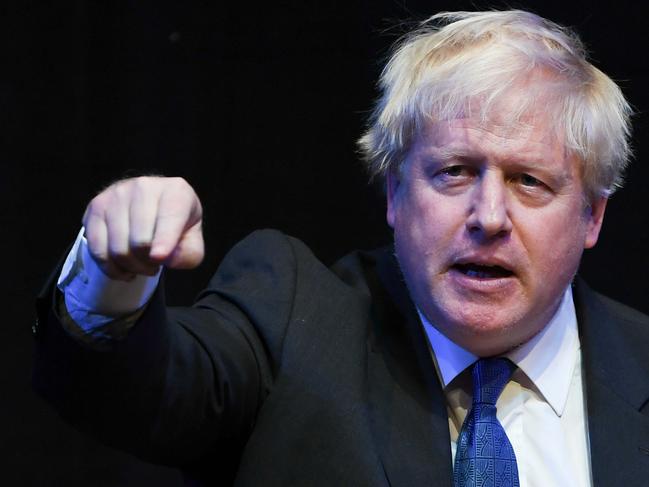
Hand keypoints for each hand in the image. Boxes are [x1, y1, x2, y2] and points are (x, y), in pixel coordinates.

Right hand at [82, 176, 203, 279]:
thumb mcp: (193, 240)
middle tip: (154, 264)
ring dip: (131, 267)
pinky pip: (98, 250)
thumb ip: (188, 254)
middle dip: (148, 264)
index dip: (163, 242)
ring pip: (118, 249)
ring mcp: (116, 195)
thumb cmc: (177, 225)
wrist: (154, 205)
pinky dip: (112, 268)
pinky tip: (123, 266)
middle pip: (140, 242)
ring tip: (141, 264)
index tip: (158, 257)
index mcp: (176, 192)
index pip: (168, 220)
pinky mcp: (95, 207)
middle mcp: (144, 187)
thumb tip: (161, 258)